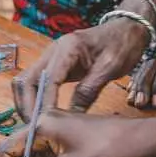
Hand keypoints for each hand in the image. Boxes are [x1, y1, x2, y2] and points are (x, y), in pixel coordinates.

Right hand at [12, 19, 149, 120]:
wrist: (129, 28)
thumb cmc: (123, 44)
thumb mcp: (110, 68)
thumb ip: (89, 90)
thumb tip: (71, 116)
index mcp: (68, 48)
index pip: (47, 79)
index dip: (44, 103)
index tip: (45, 123)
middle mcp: (54, 50)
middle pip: (27, 80)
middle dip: (27, 105)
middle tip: (35, 127)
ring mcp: (52, 56)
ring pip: (27, 80)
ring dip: (26, 102)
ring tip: (35, 123)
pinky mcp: (56, 64)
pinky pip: (37, 81)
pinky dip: (34, 97)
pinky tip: (41, 113)